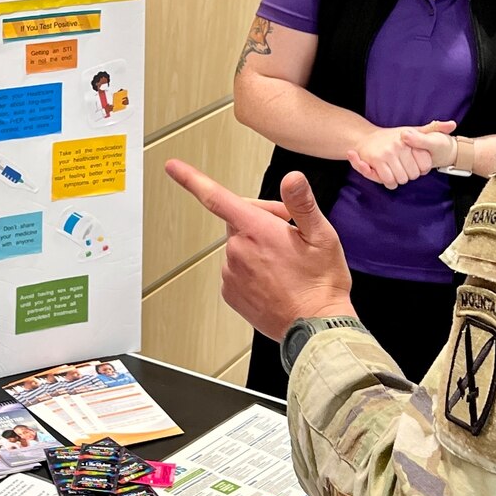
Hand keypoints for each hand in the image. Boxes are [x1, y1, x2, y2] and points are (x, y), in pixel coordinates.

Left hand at [164, 160, 355, 340]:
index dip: (192, 179)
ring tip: (286, 263)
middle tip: (291, 234)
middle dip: (261, 220)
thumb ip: (301, 204)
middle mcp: (237, 250)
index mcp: (257, 230)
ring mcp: (231, 273)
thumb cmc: (321, 283)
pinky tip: (274, 278)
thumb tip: (292, 178)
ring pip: (240, 245)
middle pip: (239, 220)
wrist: (316, 328)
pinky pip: (237, 269)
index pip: (217, 197)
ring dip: (258, 247)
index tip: (172, 167)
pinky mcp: (230, 292)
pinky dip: (252, 268)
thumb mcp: (322, 236)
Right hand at [347, 121, 456, 188]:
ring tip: (394, 171)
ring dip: (398, 180)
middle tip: (402, 167)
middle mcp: (400, 145)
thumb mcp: (414, 130)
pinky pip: (389, 181)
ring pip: (402, 180)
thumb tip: (453, 124)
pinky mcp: (377, 161)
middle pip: (413, 175)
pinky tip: (388, 176)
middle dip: (408, 175)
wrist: (365, 138)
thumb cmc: (392, 137)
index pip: (425, 166)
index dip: (420, 169)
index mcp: (411, 138)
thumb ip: (434, 128)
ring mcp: (388, 153)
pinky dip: (389, 182)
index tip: (413, 162)